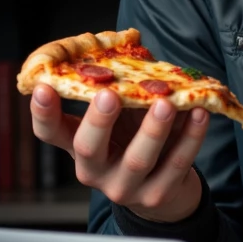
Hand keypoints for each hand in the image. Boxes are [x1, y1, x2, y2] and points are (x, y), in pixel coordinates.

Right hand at [30, 84, 207, 222]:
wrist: (164, 189)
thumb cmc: (136, 137)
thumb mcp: (121, 117)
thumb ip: (119, 90)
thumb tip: (130, 47)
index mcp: (77, 145)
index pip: (50, 132)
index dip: (43, 112)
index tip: (44, 87)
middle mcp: (94, 170)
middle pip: (88, 148)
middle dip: (99, 120)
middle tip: (110, 95)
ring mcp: (125, 187)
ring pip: (137, 159)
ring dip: (153, 129)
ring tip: (166, 103)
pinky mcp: (157, 194)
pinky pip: (176, 164)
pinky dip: (190, 137)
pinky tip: (199, 114)